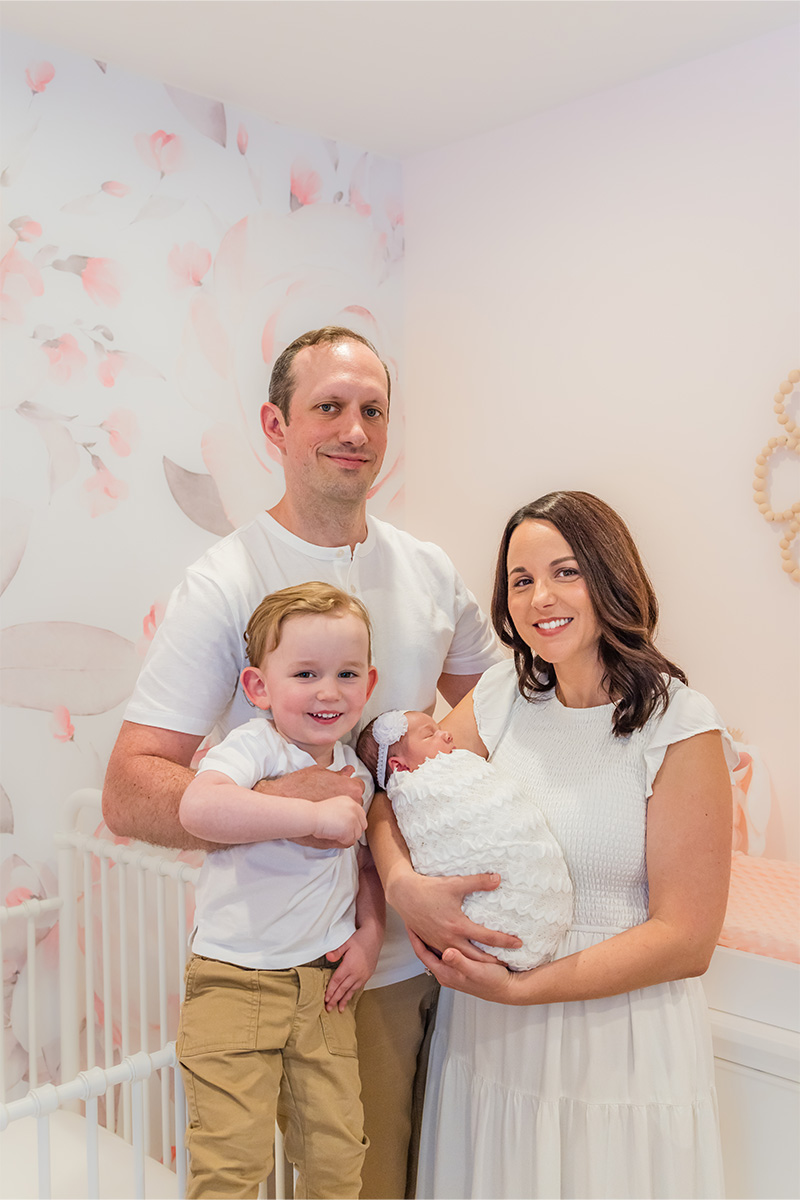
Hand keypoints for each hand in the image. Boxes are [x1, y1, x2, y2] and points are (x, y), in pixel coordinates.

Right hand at [256, 766, 364, 848]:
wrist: (285, 805)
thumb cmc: (298, 786)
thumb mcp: (319, 772)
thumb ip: (338, 774)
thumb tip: (349, 771)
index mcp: (351, 787)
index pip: (359, 790)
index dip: (348, 793)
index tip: (338, 798)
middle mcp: (354, 804)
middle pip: (358, 809)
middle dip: (348, 810)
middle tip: (332, 812)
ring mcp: (350, 821)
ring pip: (356, 826)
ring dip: (346, 826)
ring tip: (329, 826)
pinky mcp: (344, 836)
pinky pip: (350, 840)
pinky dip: (342, 839)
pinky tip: (330, 835)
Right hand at [313, 794, 366, 846]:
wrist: (311, 816)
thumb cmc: (317, 813)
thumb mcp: (334, 805)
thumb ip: (345, 811)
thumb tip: (352, 822)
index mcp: (350, 801)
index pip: (361, 815)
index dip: (355, 823)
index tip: (347, 827)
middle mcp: (354, 808)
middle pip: (362, 826)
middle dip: (353, 831)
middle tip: (340, 831)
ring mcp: (353, 819)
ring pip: (357, 834)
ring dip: (347, 836)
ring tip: (335, 832)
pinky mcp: (349, 829)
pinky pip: (350, 841)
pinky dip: (342, 841)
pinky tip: (334, 835)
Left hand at [324, 930, 379, 1010]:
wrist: (374, 936)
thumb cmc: (360, 938)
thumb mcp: (346, 942)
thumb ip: (336, 951)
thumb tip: (328, 957)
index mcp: (349, 966)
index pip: (337, 981)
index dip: (330, 991)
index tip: (326, 999)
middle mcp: (357, 973)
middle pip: (343, 989)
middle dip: (335, 999)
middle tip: (329, 1008)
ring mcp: (363, 974)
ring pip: (351, 990)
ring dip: (344, 1000)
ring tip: (339, 1008)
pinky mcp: (368, 974)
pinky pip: (358, 987)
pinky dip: (352, 993)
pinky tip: (349, 997)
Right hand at [388, 869, 522, 959]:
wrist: (404, 895)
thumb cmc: (430, 888)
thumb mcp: (456, 883)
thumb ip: (478, 882)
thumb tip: (498, 878)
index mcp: (458, 925)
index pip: (487, 937)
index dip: (504, 940)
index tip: (518, 943)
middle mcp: (449, 939)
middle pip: (476, 956)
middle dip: (493, 961)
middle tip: (508, 963)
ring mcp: (439, 943)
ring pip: (462, 959)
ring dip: (477, 964)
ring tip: (490, 966)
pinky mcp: (432, 943)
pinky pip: (449, 957)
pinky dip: (460, 961)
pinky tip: (466, 961)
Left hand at [409, 931, 520, 1004]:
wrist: (507, 989)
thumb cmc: (491, 982)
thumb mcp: (476, 971)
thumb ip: (460, 962)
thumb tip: (446, 952)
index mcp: (445, 973)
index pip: (423, 954)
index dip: (415, 939)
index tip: (410, 923)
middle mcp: (446, 972)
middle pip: (427, 952)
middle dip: (421, 936)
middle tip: (416, 918)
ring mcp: (453, 970)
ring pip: (437, 951)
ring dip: (431, 938)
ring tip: (427, 922)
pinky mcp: (461, 967)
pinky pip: (447, 951)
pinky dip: (444, 941)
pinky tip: (447, 932)